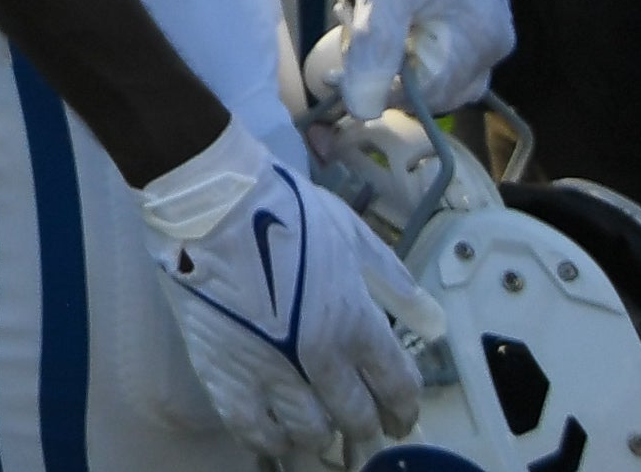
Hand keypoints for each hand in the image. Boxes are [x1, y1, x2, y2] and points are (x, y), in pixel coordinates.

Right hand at [142, 120, 430, 468]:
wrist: (207, 201)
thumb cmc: (283, 209)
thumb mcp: (351, 235)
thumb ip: (395, 283)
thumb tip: (433, 325)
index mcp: (355, 321)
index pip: (397, 389)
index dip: (404, 410)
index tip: (401, 418)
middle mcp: (320, 358)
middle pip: (357, 419)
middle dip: (366, 428)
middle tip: (362, 428)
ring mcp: (270, 370)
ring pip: (310, 433)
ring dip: (320, 435)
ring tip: (316, 427)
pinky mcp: (224, 374)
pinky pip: (254, 430)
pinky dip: (271, 439)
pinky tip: (275, 431)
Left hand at [306, 0, 516, 119]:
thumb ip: (375, 49)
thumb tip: (363, 109)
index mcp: (482, 41)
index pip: (429, 95)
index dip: (379, 89)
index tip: (337, 74)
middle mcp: (494, 43)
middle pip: (435, 87)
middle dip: (387, 70)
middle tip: (349, 37)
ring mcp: (486, 30)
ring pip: (434, 71)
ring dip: (394, 57)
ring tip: (363, 18)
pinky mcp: (471, 17)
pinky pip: (437, 50)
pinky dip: (406, 43)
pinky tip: (382, 15)